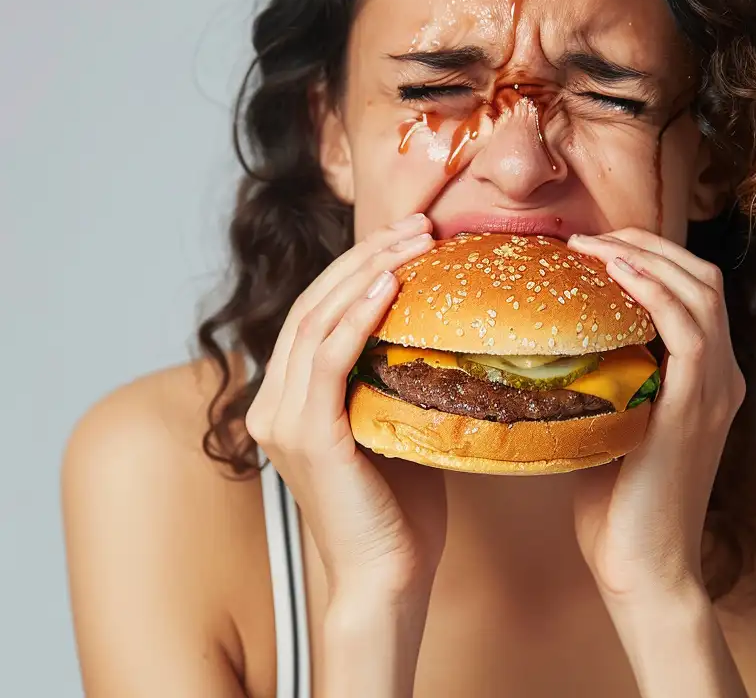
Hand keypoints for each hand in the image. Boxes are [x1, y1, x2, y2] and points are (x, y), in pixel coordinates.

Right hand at [242, 213, 447, 608]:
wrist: (390, 573)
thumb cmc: (404, 499)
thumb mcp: (396, 411)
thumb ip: (395, 365)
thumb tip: (442, 306)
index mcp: (289, 398)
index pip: (318, 307)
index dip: (361, 261)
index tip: (413, 230)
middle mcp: (273, 405)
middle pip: (315, 302)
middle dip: (369, 252)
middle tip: (421, 221)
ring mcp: (282, 421)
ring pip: (318, 319)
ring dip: (370, 269)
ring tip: (416, 239)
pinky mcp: (307, 436)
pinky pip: (328, 360)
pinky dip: (358, 315)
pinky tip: (391, 284)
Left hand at [565, 229, 746, 603]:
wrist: (645, 572)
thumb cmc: (619, 510)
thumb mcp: (615, 426)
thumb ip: (604, 383)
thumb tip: (548, 345)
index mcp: (710, 379)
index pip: (695, 292)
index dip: (652, 258)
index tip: (598, 248)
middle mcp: (724, 375)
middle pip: (703, 277)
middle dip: (649, 244)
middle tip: (592, 238)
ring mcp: (716, 388)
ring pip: (700, 290)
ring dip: (647, 257)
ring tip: (595, 247)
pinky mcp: (696, 406)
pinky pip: (687, 327)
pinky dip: (655, 289)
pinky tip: (617, 275)